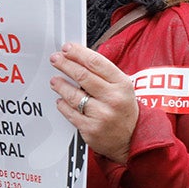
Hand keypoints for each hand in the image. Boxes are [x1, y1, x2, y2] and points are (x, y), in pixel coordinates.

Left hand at [50, 42, 139, 163]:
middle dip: (65, 64)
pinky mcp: (90, 129)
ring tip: (55, 81)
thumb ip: (104, 74)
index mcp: (122, 84)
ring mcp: (101, 115)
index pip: (97, 62)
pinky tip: (61, 100)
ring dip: (60, 85)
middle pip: (82, 75)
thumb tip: (80, 59)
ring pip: (73, 95)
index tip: (67, 48)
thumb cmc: (125, 110)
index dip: (78, 53)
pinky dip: (63, 105)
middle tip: (55, 59)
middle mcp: (113, 99)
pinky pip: (70, 113)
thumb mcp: (123, 88)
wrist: (133, 139)